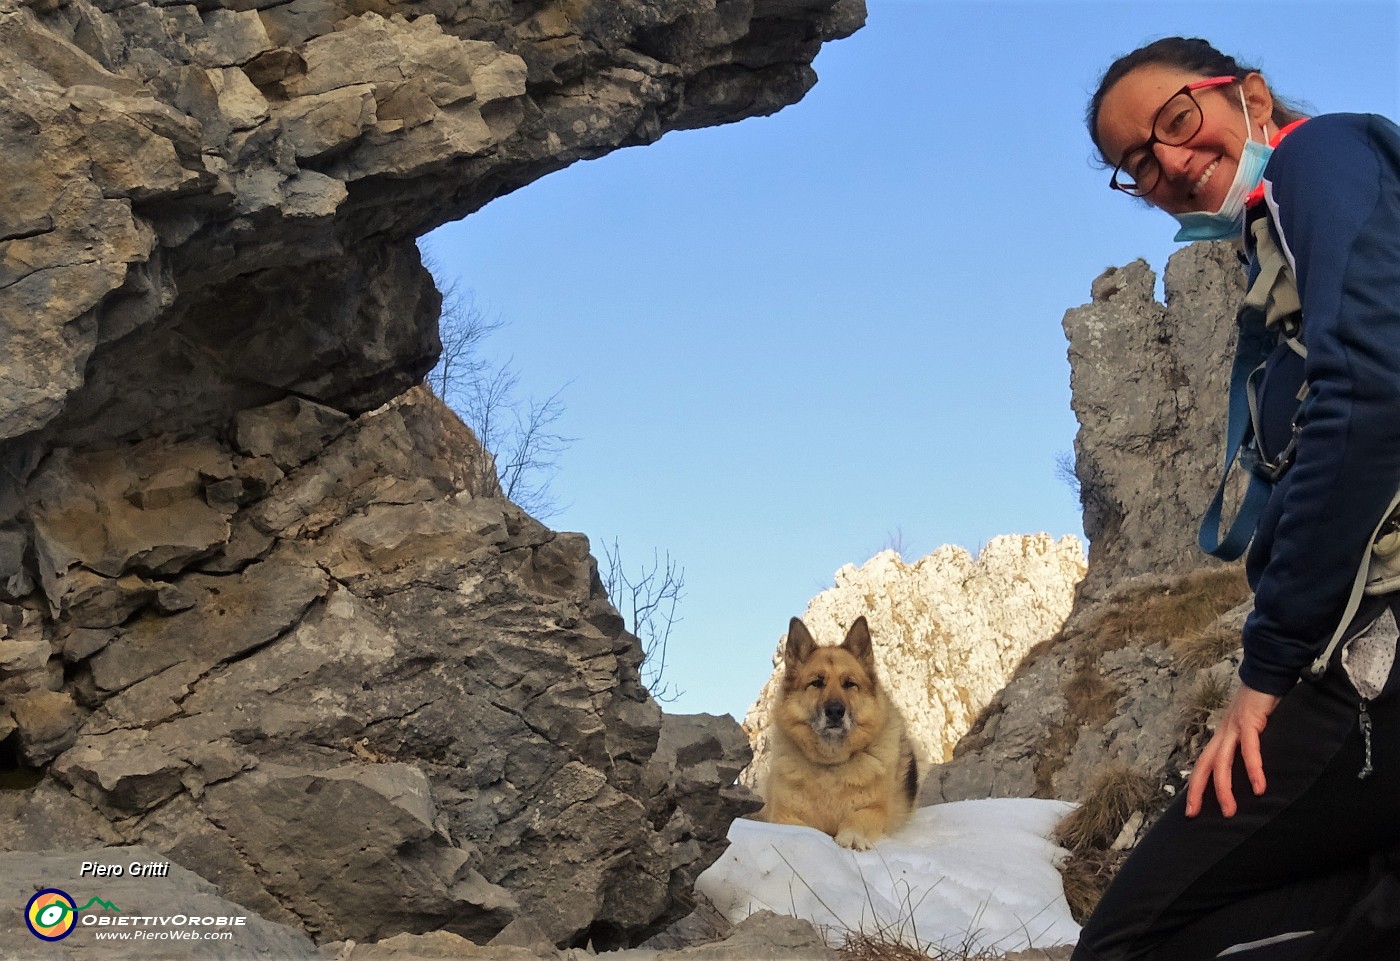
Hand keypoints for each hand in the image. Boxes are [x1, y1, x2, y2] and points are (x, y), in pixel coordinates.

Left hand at [1185, 683, 1281, 818]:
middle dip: (1197, 791)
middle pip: (1204, 765)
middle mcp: (1223, 733)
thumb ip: (1247, 747)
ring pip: (1221, 762)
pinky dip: (1253, 769)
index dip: (1195, 786)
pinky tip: (1259, 787)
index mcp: (1222, 736)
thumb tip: (1253, 773)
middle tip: (1194, 814)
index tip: (1191, 809)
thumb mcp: (1250, 730)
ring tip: (1230, 811)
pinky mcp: (1249, 722)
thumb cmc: (1261, 705)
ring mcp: (1233, 728)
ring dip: (1224, 788)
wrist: (1267, 676)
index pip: (1203, 764)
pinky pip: (1249, 749)